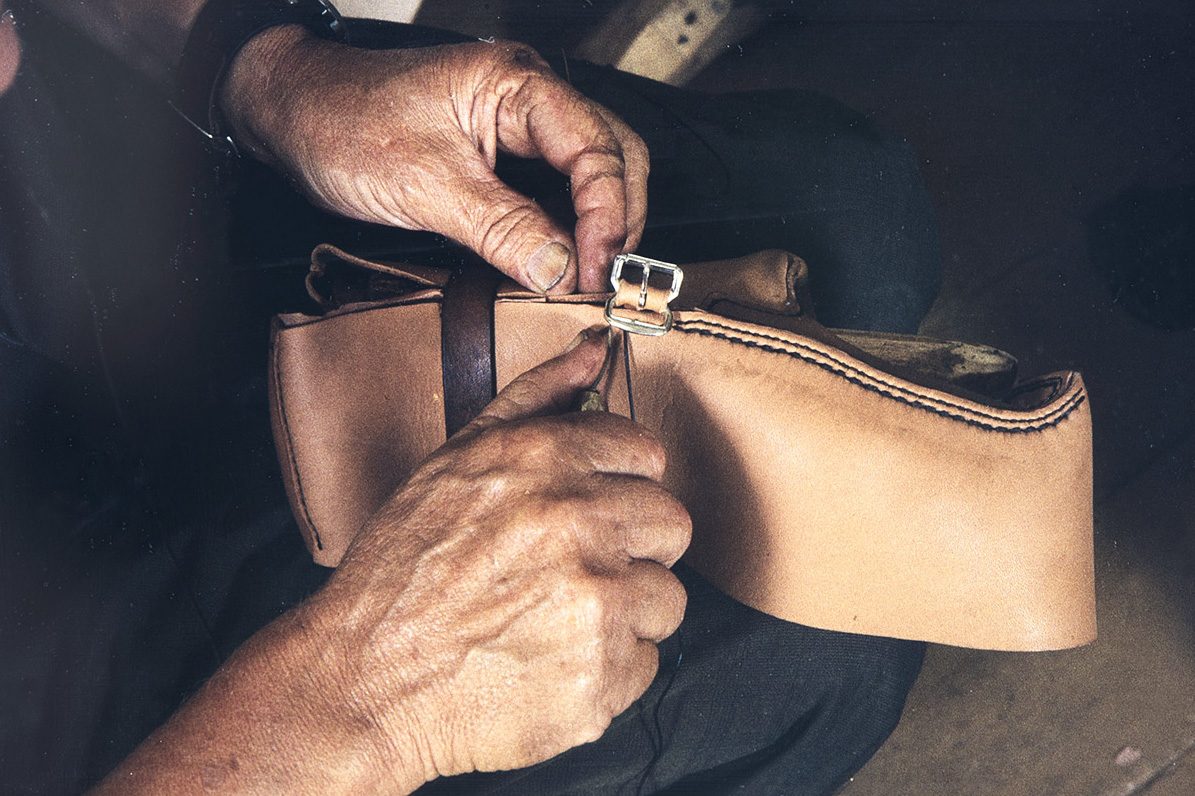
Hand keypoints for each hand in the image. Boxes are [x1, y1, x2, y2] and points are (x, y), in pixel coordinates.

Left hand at [222, 27, 648, 293]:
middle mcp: (528, 98)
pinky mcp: (501, 155)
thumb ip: (501, 228)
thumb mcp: (425, 184)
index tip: (596, 273)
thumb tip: (562, 271)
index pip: (598, 150)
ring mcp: (517, 126)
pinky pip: (555, 191)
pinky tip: (557, 263)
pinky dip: (566, 230)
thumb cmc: (343, 124)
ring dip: (597, 228)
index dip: (608, 217)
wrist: (292, 114)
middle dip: (619, 221)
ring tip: (586, 280)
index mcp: (517, 85)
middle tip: (605, 280)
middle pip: (614, 157)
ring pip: (591, 175)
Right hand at [305, 328, 690, 785]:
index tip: (591, 511)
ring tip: (555, 620)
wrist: (364, 683)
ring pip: (665, 597)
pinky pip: (645, 662)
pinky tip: (551, 661)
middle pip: (670, 524)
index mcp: (545, 460)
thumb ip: (535, 397)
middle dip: (631, 547)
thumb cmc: (403, 572)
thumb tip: (595, 348)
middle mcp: (578, 522)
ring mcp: (595, 601)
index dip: (619, 485)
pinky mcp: (601, 674)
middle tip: (571, 570)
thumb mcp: (456, 460)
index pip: (646, 454)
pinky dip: (607, 668)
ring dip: (624, 611)